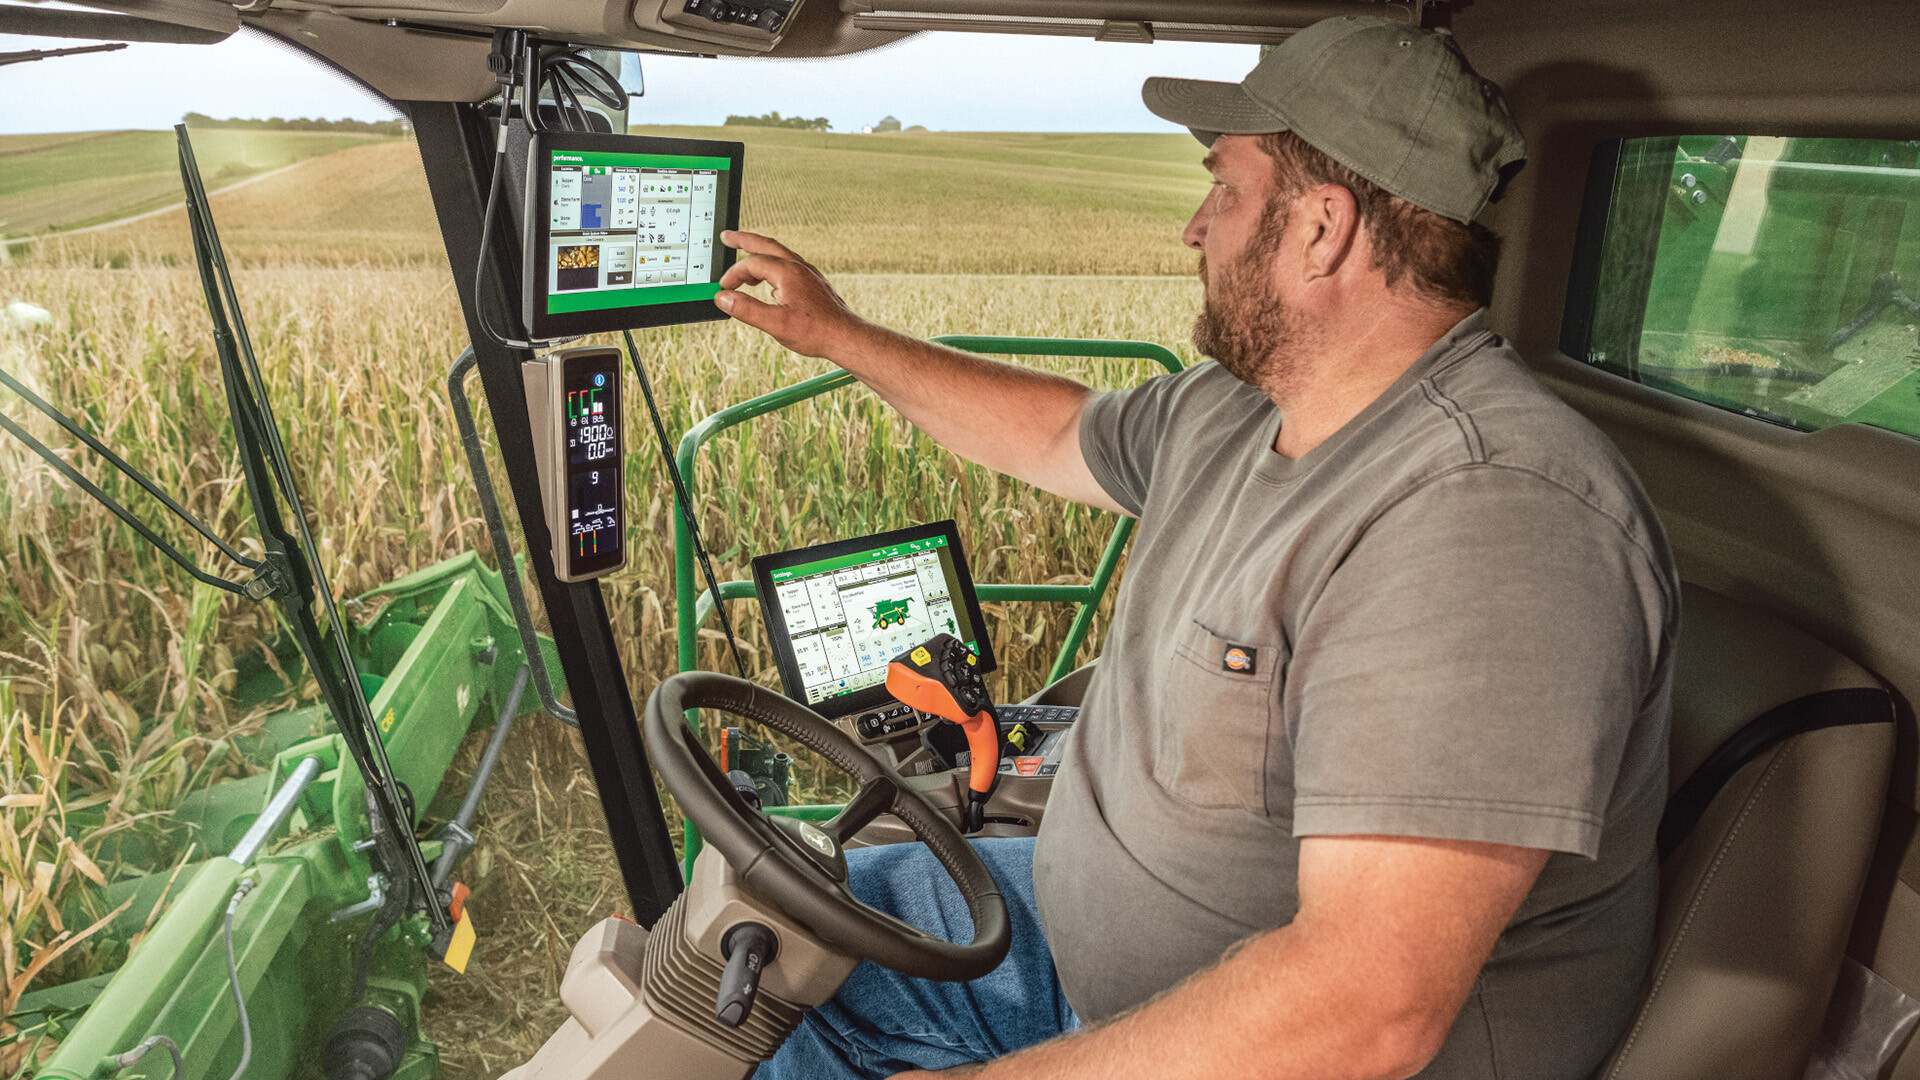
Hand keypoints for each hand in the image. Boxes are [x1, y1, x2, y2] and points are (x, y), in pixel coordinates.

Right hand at [714, 231, 867, 358]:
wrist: (845, 337)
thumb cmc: (815, 332)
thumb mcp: (775, 324)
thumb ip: (746, 309)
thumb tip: (722, 298)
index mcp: (788, 272)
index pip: (752, 264)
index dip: (733, 275)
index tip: (723, 290)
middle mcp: (798, 267)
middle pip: (766, 244)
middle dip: (744, 239)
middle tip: (727, 236)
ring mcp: (808, 273)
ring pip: (779, 253)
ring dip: (759, 253)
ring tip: (744, 264)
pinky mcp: (813, 282)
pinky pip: (788, 264)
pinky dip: (773, 265)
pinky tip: (769, 281)